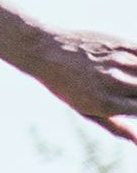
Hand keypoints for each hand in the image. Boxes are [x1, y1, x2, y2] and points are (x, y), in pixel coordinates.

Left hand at [19, 27, 136, 144]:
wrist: (44, 51)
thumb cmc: (66, 86)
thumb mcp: (87, 111)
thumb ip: (116, 127)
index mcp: (106, 104)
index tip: (132, 105)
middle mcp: (114, 83)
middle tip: (131, 95)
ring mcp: (118, 62)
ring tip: (130, 83)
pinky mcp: (120, 45)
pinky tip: (133, 69)